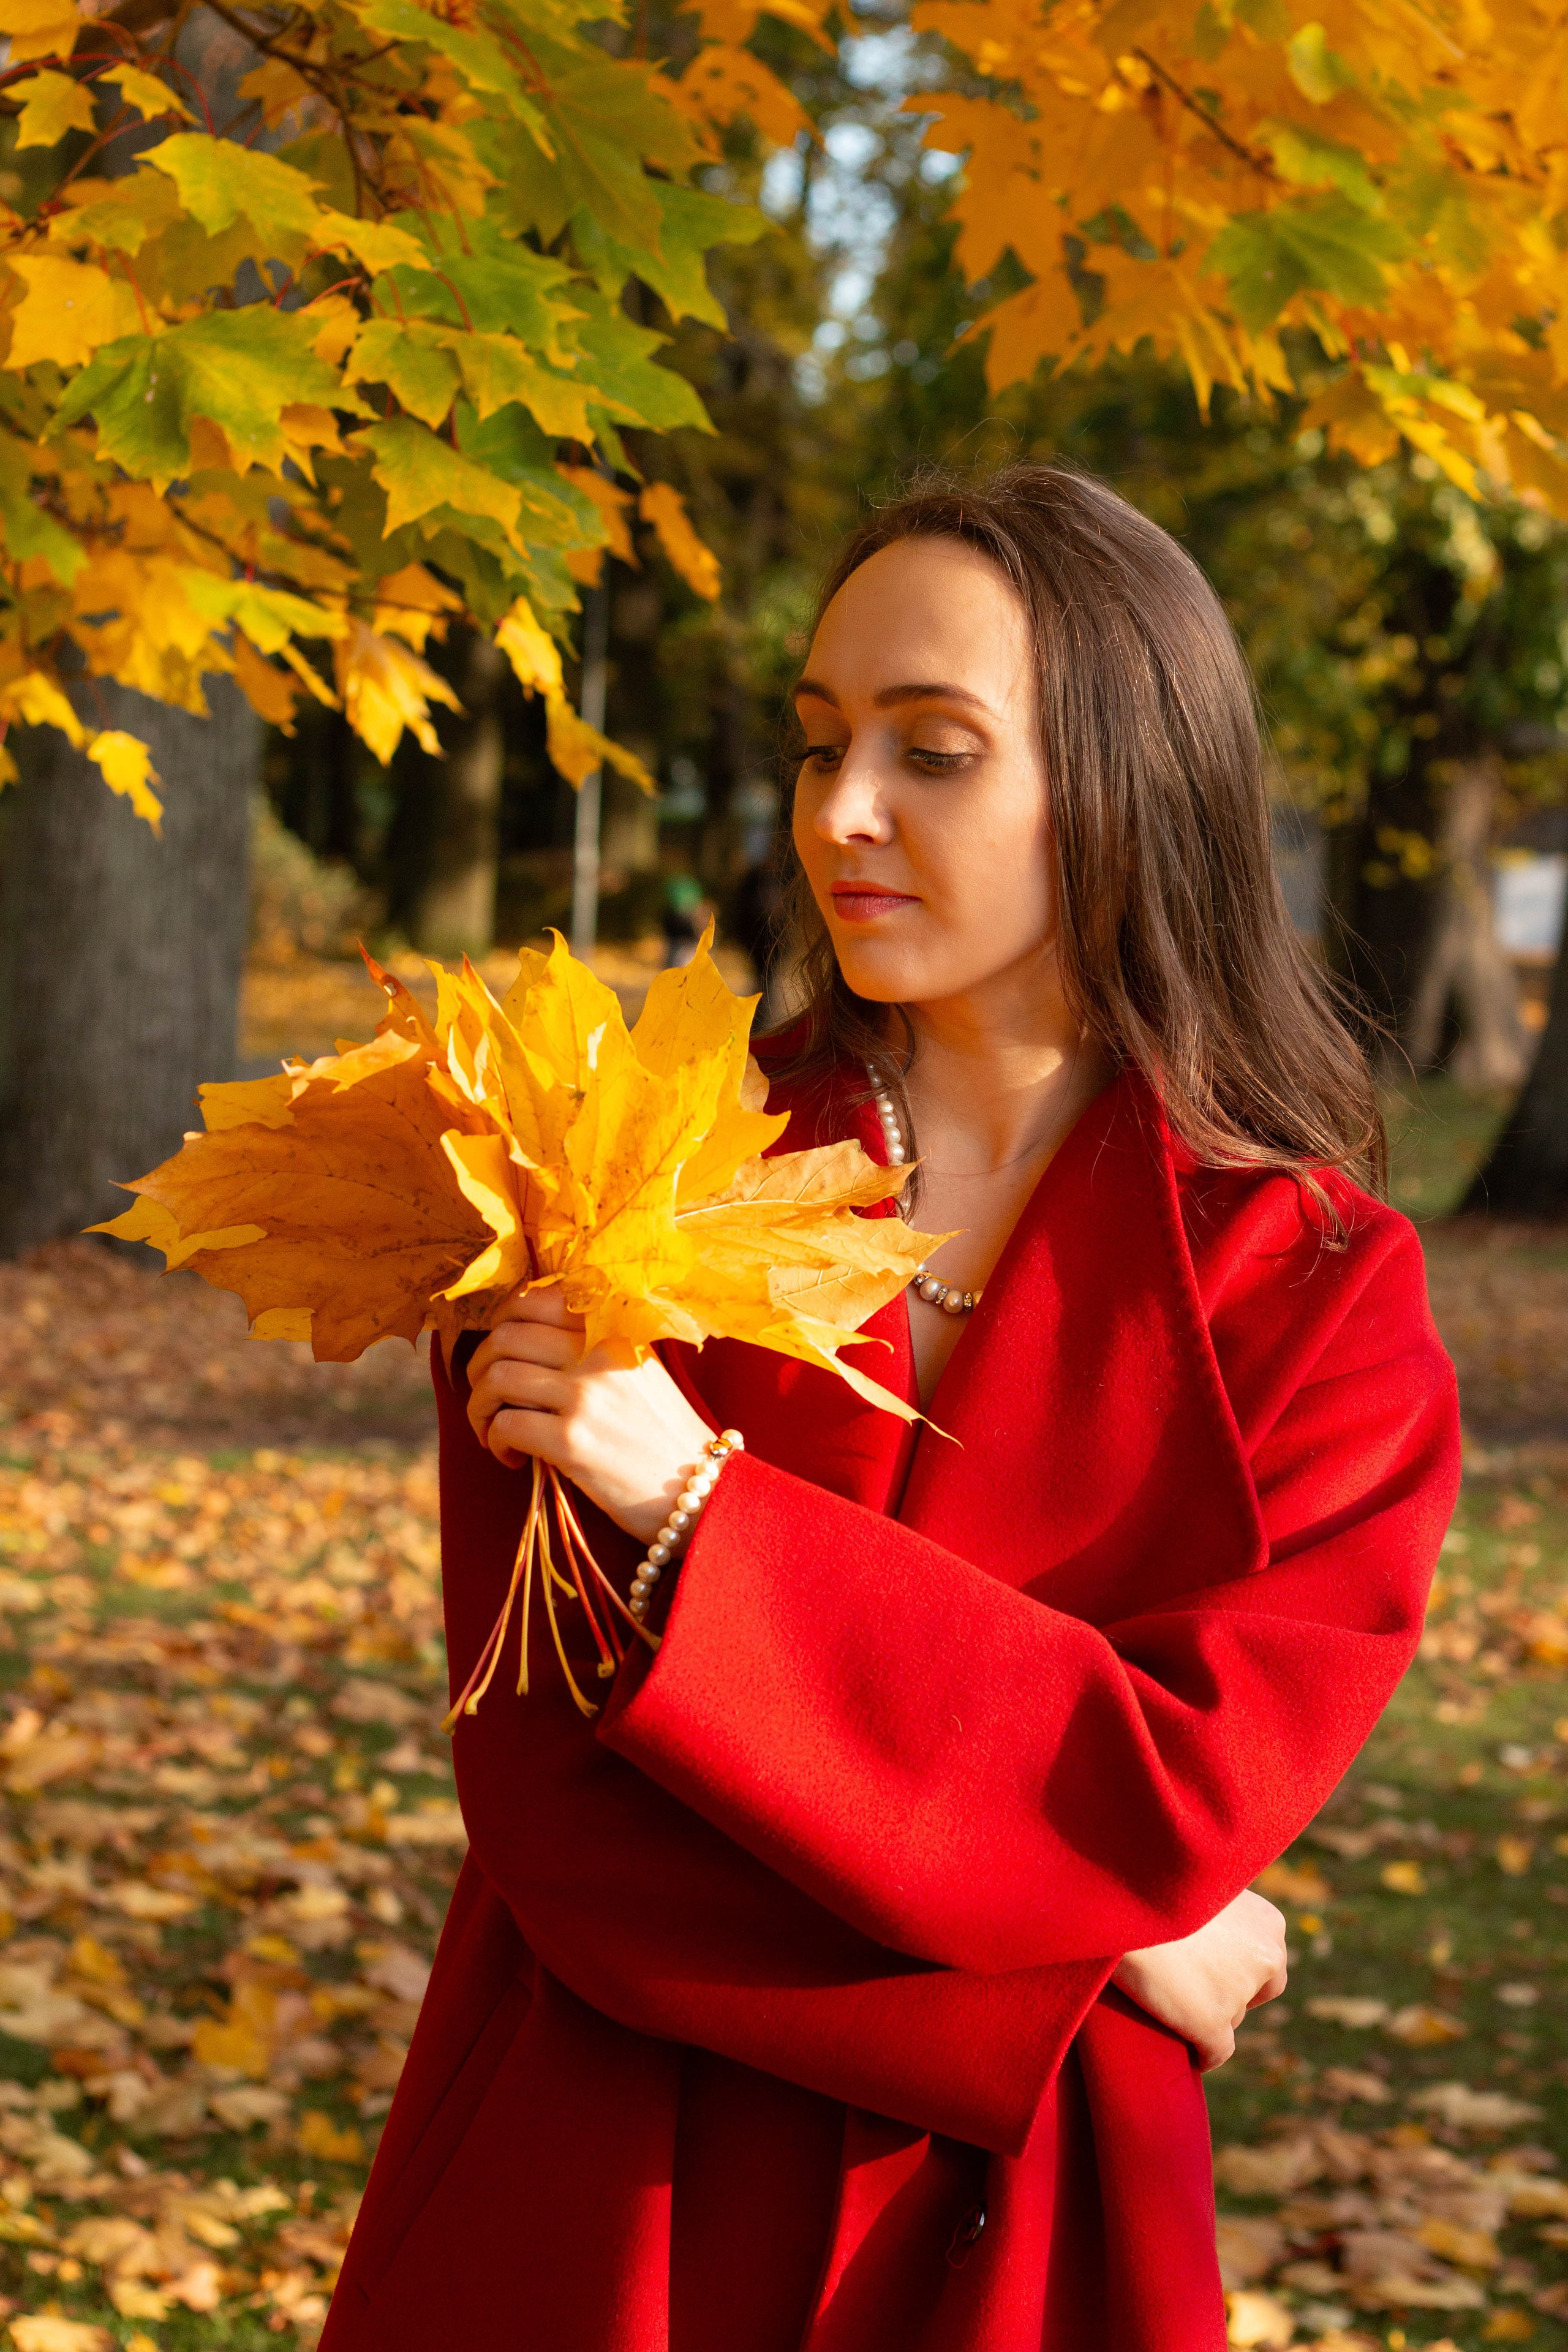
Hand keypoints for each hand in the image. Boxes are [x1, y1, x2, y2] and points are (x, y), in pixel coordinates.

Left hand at [464, 1284, 714, 1545]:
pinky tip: (513, 1458)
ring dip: (480, 1407)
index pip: (533, 1299)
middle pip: (504, 1336)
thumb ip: (590, 1345)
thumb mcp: (636, 1368)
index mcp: (613, 1327)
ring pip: (497, 1378)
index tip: (501, 1352)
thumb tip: (518, 1338)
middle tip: (487, 1395)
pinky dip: (495, 1441)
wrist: (700, 1487)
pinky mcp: (573, 1442)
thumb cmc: (662, 1431)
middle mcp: (598, 1351)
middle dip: (479, 1367)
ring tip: (492, 1429)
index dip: (501, 1323)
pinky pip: (505, 1425)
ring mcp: (585, 1395)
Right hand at [1111, 1889, 1287, 2070]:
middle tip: (1188, 1984)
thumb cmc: (1152, 1881)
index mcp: (1267, 1923)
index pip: (1267, 1962)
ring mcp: (1240, 1992)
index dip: (1238, 1966)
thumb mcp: (1200, 1885)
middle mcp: (1265, 1958)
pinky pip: (1216, 2052)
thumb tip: (1209, 1933)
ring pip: (1232, 2019)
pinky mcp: (1212, 2023)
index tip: (1209, 1964)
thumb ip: (1218, 1908)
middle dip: (1227, 1992)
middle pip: (1252, 1992)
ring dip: (1207, 2015)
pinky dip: (1203, 2055)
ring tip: (1171, 2002)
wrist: (1123, 1896)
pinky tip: (1189, 2053)